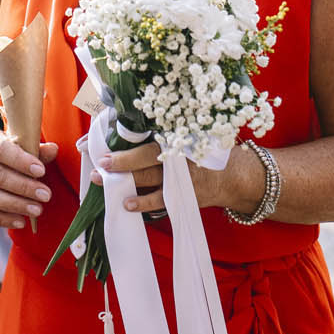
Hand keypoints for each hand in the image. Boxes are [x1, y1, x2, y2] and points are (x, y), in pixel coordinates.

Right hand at [0, 124, 57, 229]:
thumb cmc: (5, 149)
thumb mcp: (18, 143)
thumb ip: (35, 148)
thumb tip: (53, 150)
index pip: (0, 149)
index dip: (21, 161)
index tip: (41, 171)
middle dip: (23, 187)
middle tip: (45, 195)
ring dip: (15, 205)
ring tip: (37, 210)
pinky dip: (3, 220)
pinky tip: (21, 221)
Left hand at [94, 140, 248, 216]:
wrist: (232, 175)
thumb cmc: (202, 150)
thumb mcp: (187, 133)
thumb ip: (161, 133)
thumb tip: (119, 129)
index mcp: (177, 134)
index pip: (146, 131)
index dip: (122, 133)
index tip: (103, 135)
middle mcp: (178, 152)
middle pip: (145, 154)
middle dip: (121, 159)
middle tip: (100, 161)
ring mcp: (181, 175)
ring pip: (147, 176)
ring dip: (124, 179)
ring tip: (102, 180)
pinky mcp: (183, 194)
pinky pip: (159, 199)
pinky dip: (143, 202)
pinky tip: (127, 204)